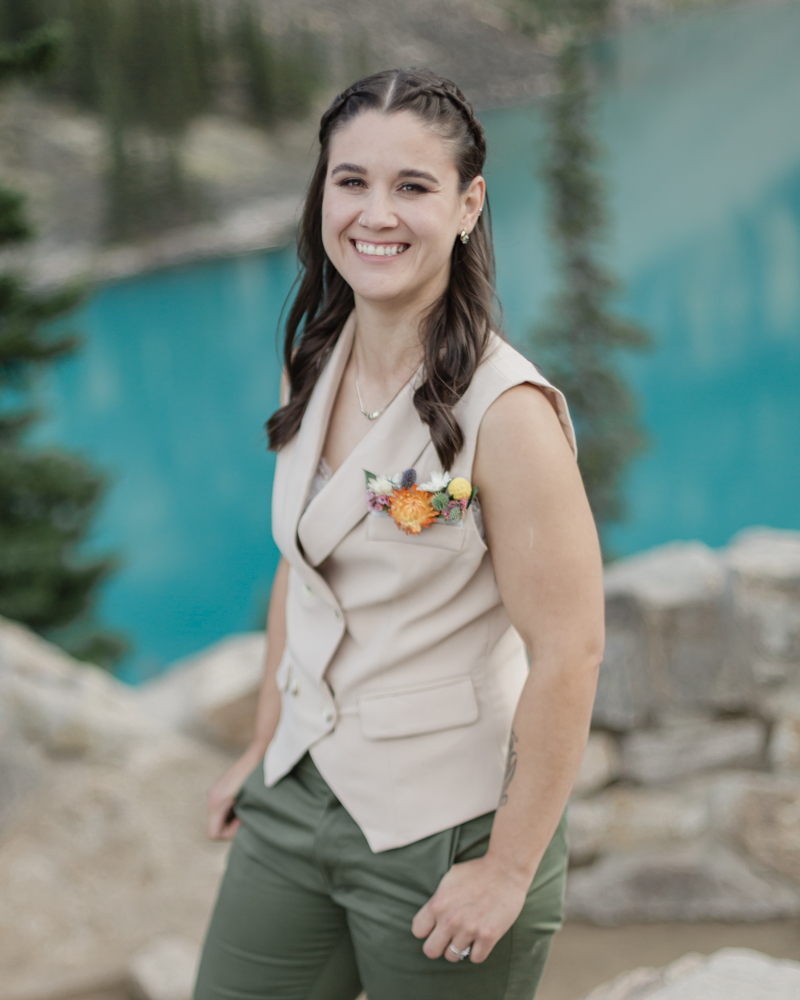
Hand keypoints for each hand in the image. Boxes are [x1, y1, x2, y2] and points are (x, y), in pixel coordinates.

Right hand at [206, 745, 263, 839]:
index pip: (213, 834)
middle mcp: (212, 797)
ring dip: (234, 817)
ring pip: (221, 817)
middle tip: (249, 814)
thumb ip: (241, 820)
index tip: (243, 820)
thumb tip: (241, 834)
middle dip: (232, 825)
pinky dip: (234, 809)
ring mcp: (216, 792)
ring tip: (249, 806)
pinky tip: (247, 801)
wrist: (261, 753)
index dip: (229, 833)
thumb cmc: (258, 777)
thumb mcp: (249, 802)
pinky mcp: (222, 788)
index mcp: (215, 801)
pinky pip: (224, 808)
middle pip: (217, 826)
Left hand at [411, 853, 530, 963]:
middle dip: (439, 945)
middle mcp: (450, 920)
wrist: (505, 870)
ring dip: (460, 947)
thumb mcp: (449, 879)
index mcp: (438, 904)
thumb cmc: (476, 872)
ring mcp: (469, 930)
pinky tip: (481, 937)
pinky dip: (478, 951)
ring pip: (453, 956)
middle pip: (431, 951)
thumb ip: (437, 899)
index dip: (427, 930)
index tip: (436, 926)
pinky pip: (475, 958)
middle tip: (450, 937)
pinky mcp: (488, 937)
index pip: (418, 931)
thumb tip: (430, 914)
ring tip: (469, 933)